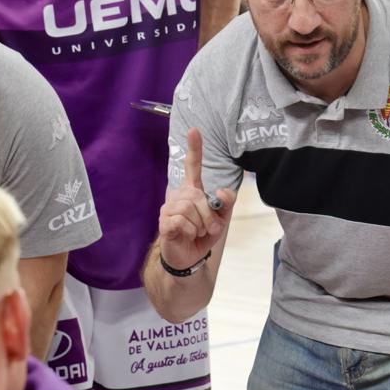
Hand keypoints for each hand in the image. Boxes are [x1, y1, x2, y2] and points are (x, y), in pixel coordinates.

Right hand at [158, 127, 234, 271]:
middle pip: (199, 196)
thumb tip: (222, 191)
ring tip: (197, 232)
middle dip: (209, 216)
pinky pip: (183, 222)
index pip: (193, 166)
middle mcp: (178, 195)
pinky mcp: (164, 222)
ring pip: (190, 209)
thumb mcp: (221, 219)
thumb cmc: (203, 235)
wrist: (190, 258)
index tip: (194, 130)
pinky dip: (191, 232)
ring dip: (201, 225)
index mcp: (192, 190)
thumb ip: (226, 203)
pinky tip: (187, 236)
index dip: (194, 148)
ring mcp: (168, 208)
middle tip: (207, 228)